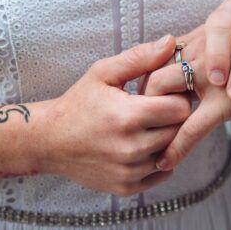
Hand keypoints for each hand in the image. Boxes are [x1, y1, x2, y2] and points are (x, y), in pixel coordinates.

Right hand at [34, 36, 190, 195]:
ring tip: (147, 127)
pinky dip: (158, 161)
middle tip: (157, 109)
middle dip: (172, 119)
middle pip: (179, 131)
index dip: (177, 98)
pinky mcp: (127, 187)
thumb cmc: (79, 103)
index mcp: (128, 116)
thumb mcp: (103, 73)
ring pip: (172, 153)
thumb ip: (140, 57)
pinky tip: (142, 146)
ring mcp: (129, 171)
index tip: (164, 94)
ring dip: (165, 140)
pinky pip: (162, 174)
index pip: (181, 109)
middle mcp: (131, 148)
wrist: (50, 140)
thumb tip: (171, 42)